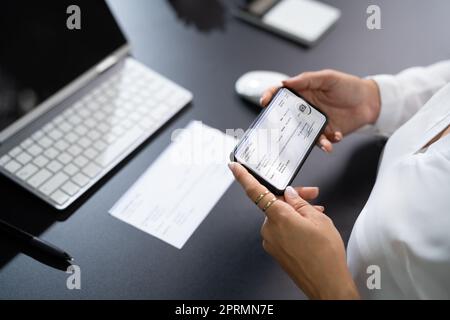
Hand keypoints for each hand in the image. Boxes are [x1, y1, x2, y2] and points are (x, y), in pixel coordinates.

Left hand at [229, 162, 359, 299]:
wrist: (327, 284)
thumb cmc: (325, 255)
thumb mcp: (318, 220)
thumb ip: (300, 203)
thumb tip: (290, 194)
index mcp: (278, 217)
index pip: (255, 192)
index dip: (243, 178)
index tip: (234, 167)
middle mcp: (269, 229)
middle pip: (275, 204)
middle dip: (292, 198)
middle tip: (312, 194)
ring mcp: (271, 242)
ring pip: (280, 218)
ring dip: (295, 213)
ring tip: (316, 215)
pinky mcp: (275, 251)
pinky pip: (281, 230)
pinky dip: (292, 225)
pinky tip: (308, 227)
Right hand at [261, 70, 380, 152]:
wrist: (370, 103)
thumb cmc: (349, 86)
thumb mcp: (328, 77)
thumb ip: (307, 79)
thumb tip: (286, 82)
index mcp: (303, 93)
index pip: (281, 94)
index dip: (270, 96)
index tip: (265, 101)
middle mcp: (305, 109)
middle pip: (286, 117)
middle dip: (282, 124)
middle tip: (281, 127)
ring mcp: (314, 122)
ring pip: (302, 133)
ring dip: (308, 138)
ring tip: (320, 139)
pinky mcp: (325, 134)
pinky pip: (320, 141)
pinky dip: (326, 143)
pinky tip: (335, 137)